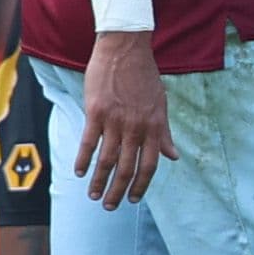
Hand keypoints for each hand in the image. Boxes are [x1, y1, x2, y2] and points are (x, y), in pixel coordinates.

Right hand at [76, 30, 176, 208]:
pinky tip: (79, 172)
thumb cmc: (144, 76)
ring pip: (106, 159)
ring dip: (100, 181)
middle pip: (126, 167)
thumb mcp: (161, 104)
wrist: (125, 48)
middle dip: (118, 190)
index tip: (133, 198)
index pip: (149, 164)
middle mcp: (136, 127)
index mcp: (153, 126)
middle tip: (110, 206)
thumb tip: (174, 157)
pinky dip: (84, 159)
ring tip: (93, 195)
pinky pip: (89, 141)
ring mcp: (116, 120)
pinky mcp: (96, 111)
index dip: (141, 184)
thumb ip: (164, 133)